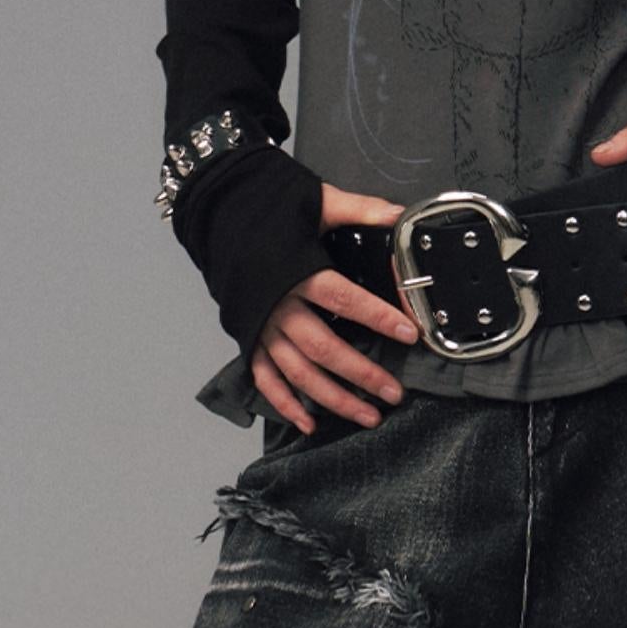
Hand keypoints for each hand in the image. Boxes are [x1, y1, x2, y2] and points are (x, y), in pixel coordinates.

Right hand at [252, 183, 420, 432]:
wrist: (218, 213)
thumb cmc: (269, 210)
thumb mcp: (315, 202)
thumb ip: (358, 209)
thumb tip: (398, 214)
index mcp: (298, 271)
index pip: (345, 300)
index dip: (378, 318)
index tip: (408, 334)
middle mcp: (279, 307)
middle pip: (324, 349)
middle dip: (361, 374)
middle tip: (394, 393)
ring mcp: (262, 328)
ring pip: (299, 373)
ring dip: (334, 400)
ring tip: (368, 416)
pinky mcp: (249, 340)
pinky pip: (266, 380)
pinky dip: (285, 405)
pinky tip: (309, 425)